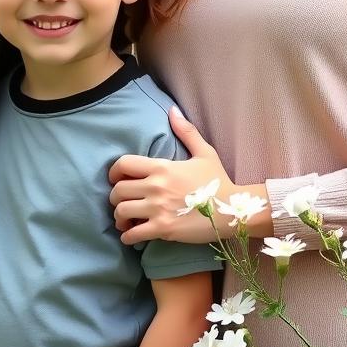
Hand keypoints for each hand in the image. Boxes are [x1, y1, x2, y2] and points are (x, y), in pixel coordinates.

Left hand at [109, 107, 233, 245]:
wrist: (233, 210)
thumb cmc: (217, 181)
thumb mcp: (204, 152)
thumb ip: (186, 131)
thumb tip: (172, 110)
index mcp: (162, 167)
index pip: (123, 164)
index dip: (113, 172)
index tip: (116, 179)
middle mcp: (156, 186)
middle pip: (118, 190)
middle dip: (115, 197)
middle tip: (121, 202)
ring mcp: (159, 209)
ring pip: (122, 211)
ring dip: (119, 217)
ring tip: (125, 220)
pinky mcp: (164, 230)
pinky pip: (134, 234)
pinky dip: (127, 237)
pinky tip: (130, 236)